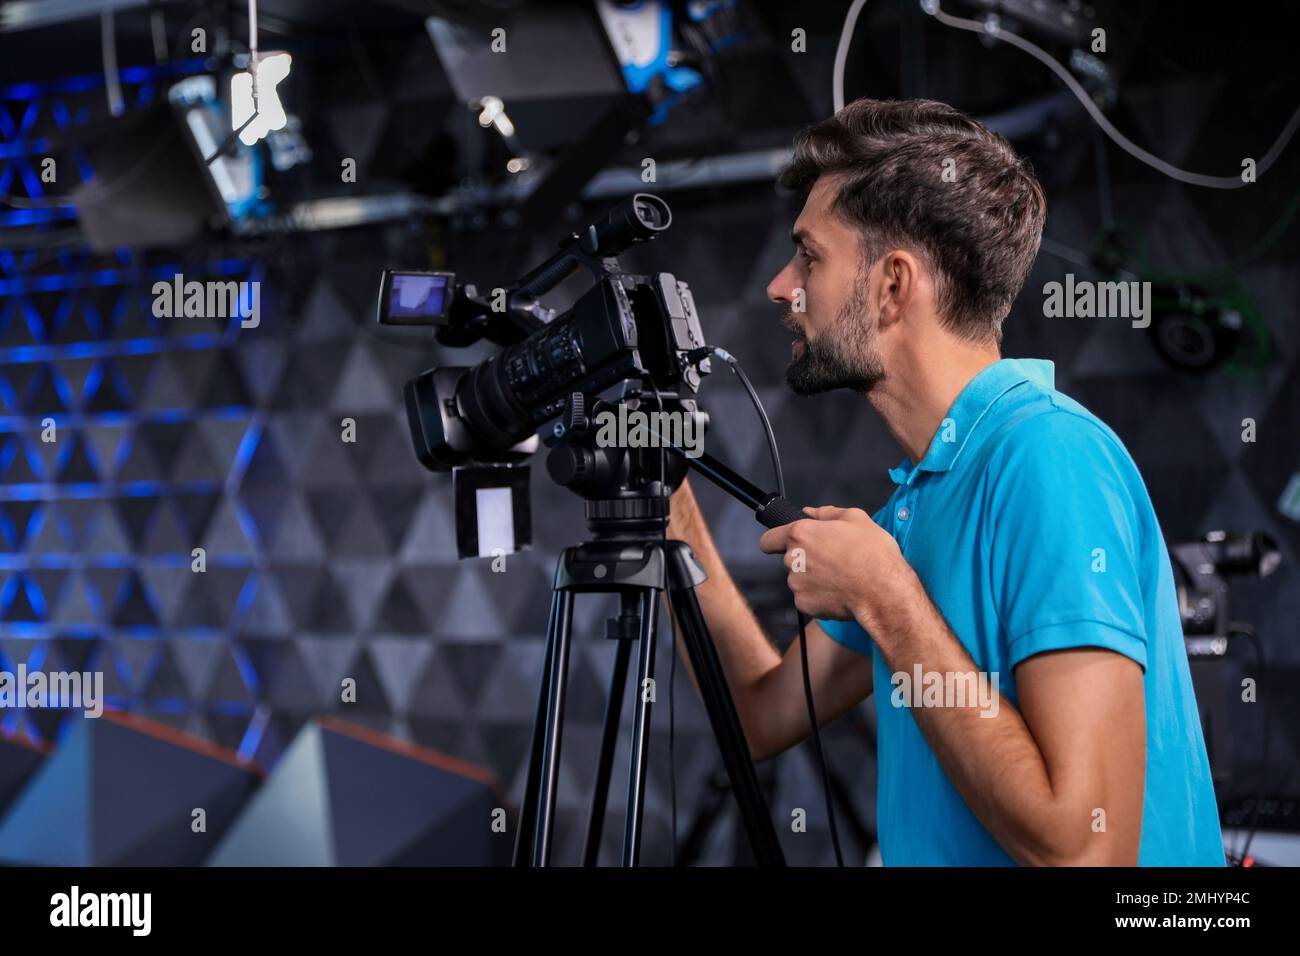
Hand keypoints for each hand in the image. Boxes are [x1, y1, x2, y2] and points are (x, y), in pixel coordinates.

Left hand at [757, 505, 909, 623]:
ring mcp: (797, 584)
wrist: (882, 591)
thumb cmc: (871, 554)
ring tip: (840, 576)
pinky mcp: (804, 604)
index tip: (783, 544)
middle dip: (806, 559)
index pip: (768, 540)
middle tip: (832, 559)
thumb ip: (826, 513)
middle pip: (790, 559)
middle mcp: (793, 559)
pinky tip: (839, 591)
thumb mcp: (855, 518)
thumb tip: (810, 512)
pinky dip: (819, 596)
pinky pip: (807, 598)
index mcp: (801, 534)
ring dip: (813, 578)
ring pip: (799, 579)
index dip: (776, 541)